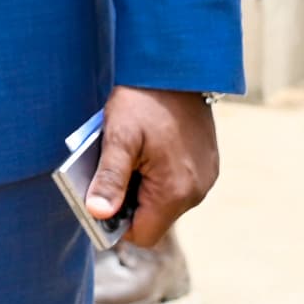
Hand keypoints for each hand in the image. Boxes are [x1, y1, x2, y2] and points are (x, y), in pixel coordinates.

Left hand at [89, 85, 218, 245]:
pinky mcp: (206, 165)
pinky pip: (177, 183)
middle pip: (153, 217)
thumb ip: (109, 178)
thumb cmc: (144, 101)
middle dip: (127, 199)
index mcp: (175, 192)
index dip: (116, 223)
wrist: (178, 69)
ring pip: (164, 200)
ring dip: (142, 185)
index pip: (142, 234)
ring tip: (127, 153)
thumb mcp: (118, 137)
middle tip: (110, 167)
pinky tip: (145, 148)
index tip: (97, 199)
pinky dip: (157, 173)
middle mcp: (196, 192)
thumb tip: (98, 213)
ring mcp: (204, 179)